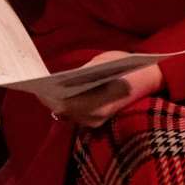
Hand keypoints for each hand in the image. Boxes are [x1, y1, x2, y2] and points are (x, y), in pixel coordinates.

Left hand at [38, 51, 164, 128]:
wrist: (148, 78)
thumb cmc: (126, 66)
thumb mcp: (102, 62)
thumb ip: (81, 73)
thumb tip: (61, 78)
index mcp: (101, 102)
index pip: (66, 105)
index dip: (50, 96)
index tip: (39, 85)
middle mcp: (97, 117)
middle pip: (64, 111)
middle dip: (49, 98)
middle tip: (35, 85)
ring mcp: (96, 121)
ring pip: (67, 114)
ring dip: (55, 102)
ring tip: (42, 88)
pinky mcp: (96, 120)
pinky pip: (74, 115)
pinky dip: (64, 105)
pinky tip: (55, 93)